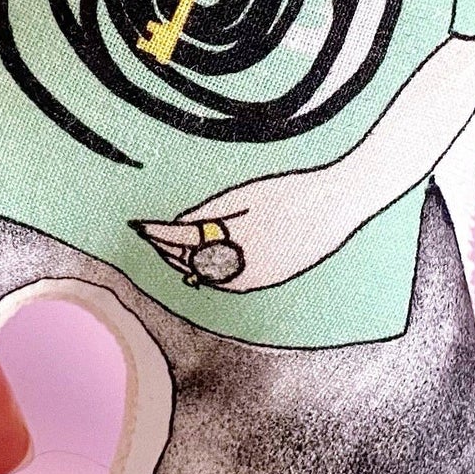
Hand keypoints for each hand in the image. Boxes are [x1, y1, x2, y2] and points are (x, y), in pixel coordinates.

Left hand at [132, 170, 332, 292]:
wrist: (335, 206)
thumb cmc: (288, 192)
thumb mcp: (243, 196)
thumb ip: (207, 215)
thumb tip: (178, 227)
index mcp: (232, 242)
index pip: (182, 239)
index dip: (158, 232)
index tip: (139, 226)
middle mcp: (241, 268)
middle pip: (191, 262)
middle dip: (167, 249)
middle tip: (148, 235)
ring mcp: (256, 278)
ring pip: (208, 276)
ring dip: (185, 263)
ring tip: (166, 248)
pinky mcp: (268, 280)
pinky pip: (229, 281)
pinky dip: (210, 272)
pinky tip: (199, 264)